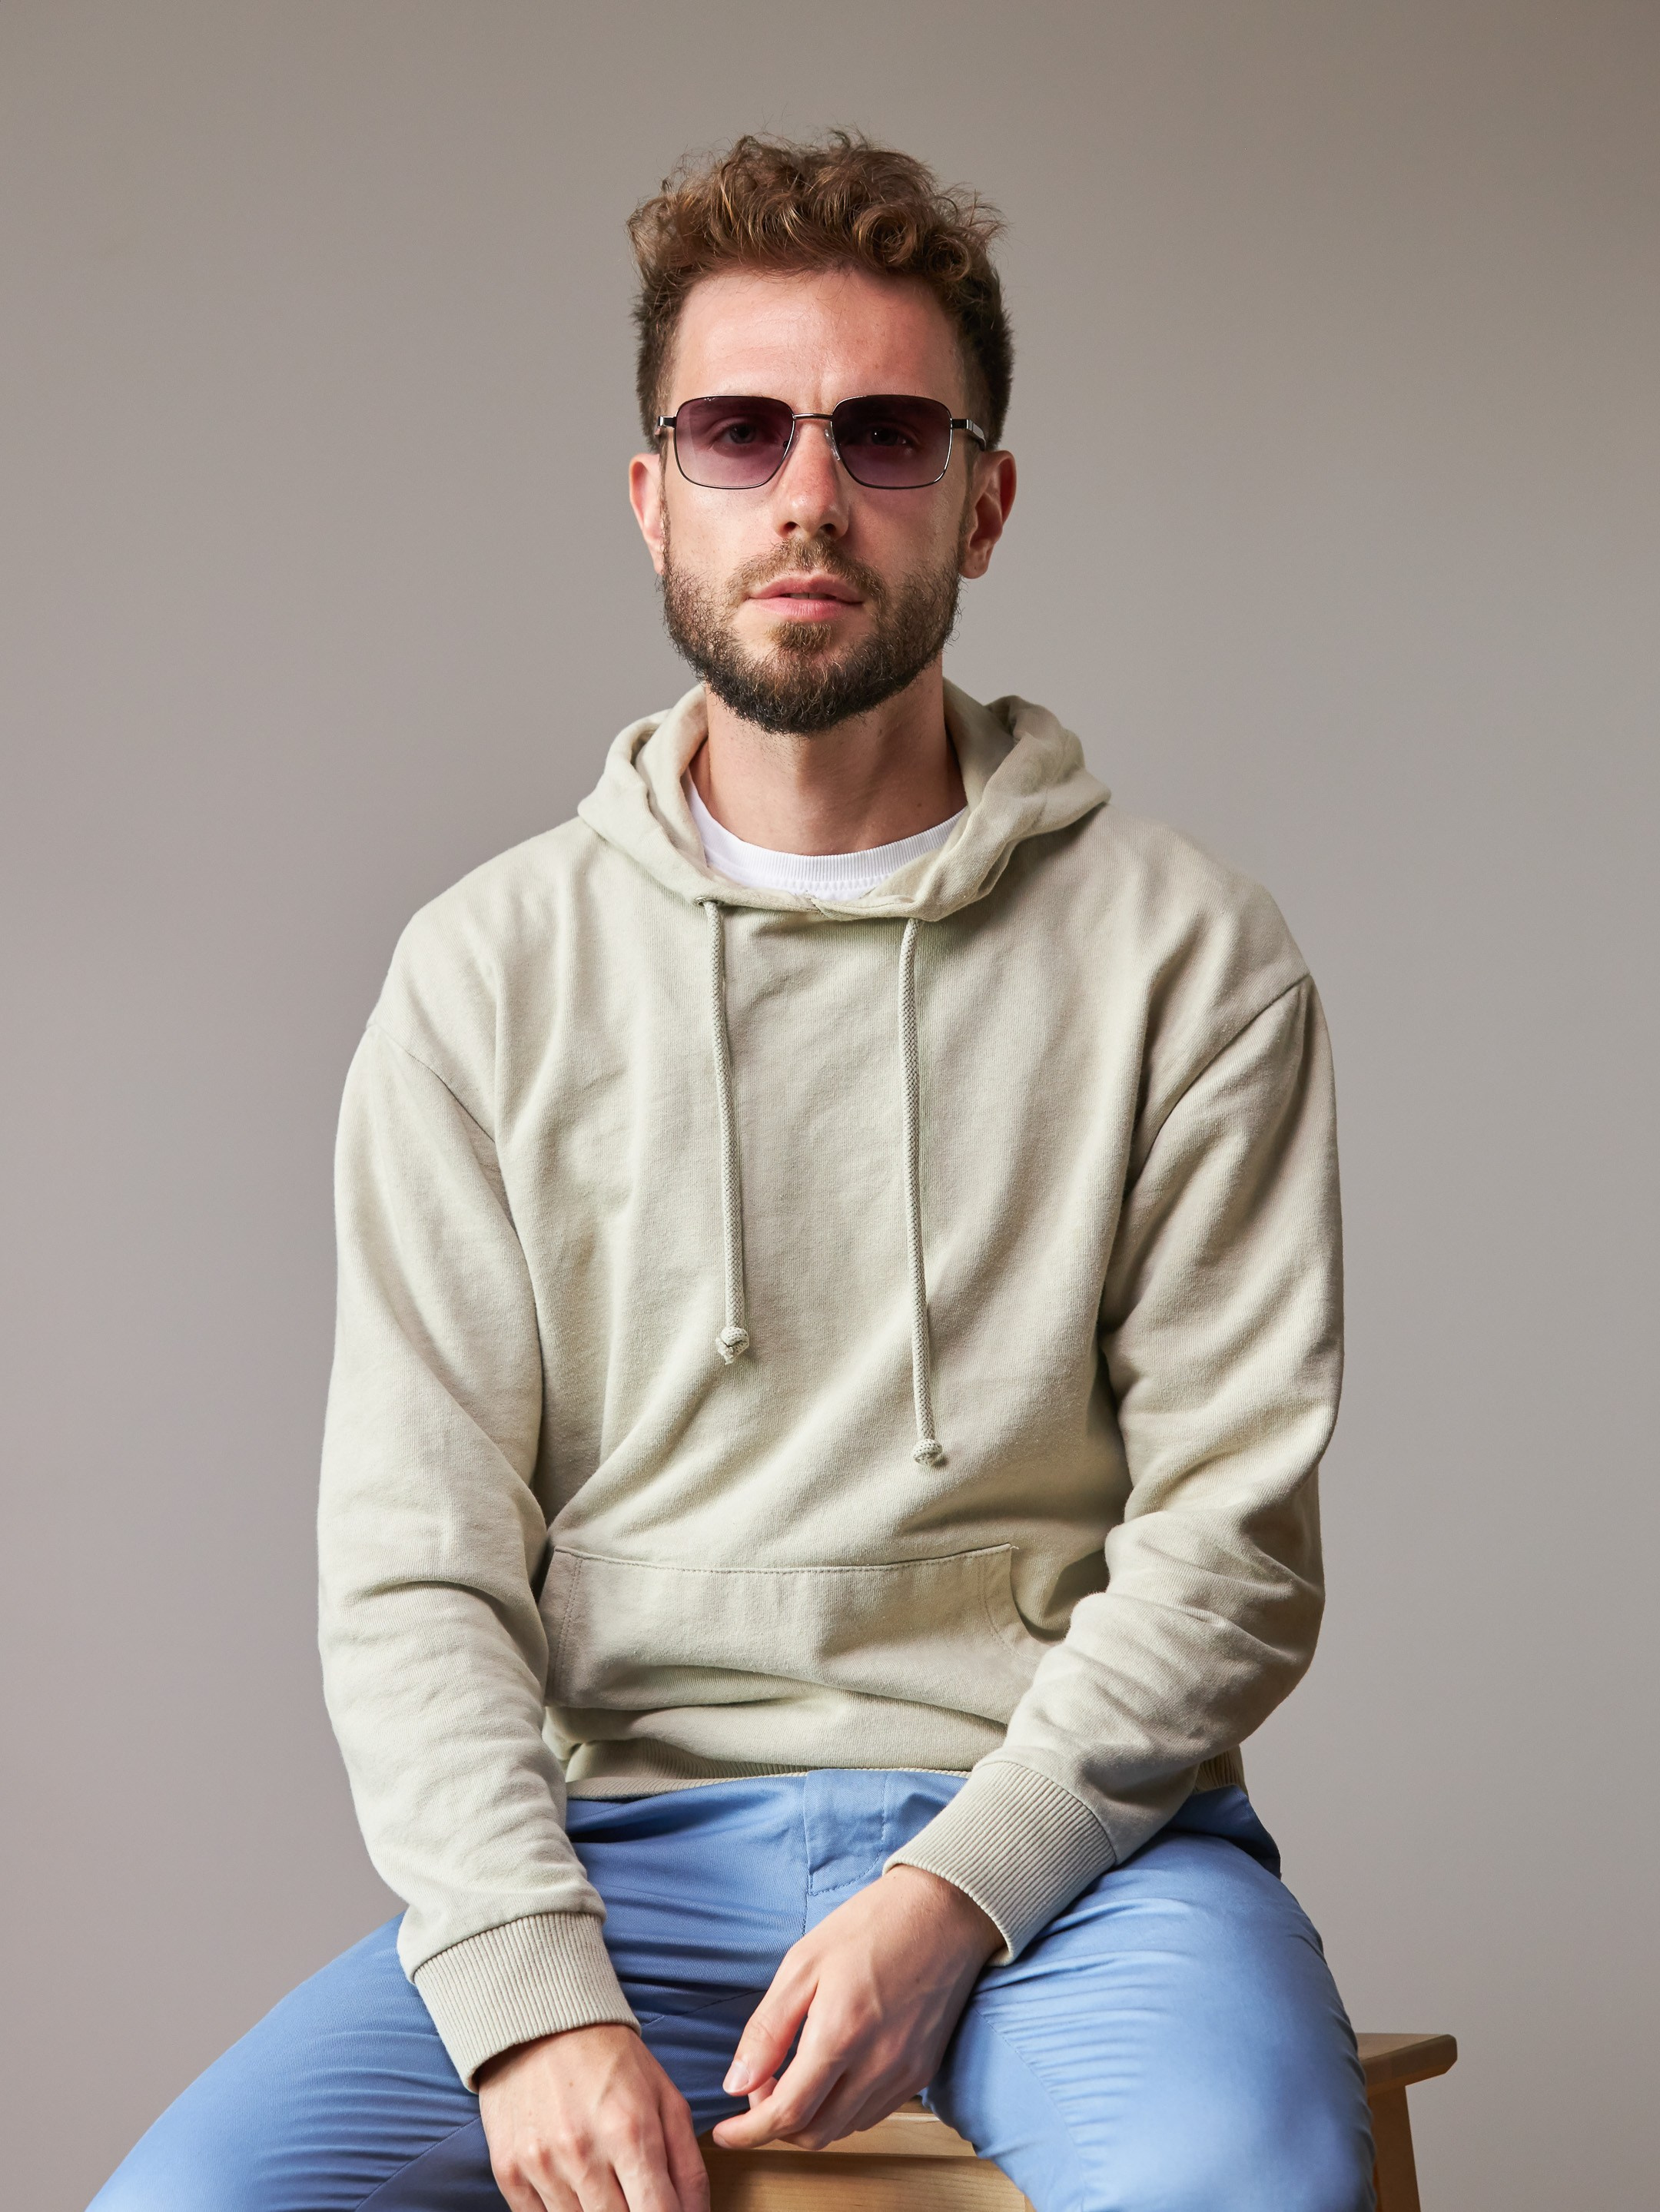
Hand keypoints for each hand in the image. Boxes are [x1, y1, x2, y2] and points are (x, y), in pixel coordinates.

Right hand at [477, 2022, 708, 2211]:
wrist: (540, 2025)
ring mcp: (541, 2165)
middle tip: (634, 2193)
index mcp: (630, 2131)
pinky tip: (572, 2186)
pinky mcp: (508, 2172)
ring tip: (604, 2184)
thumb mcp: (665, 2098)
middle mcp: (583, 2153)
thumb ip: (687, 2165)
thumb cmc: (611, 2061)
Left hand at [709, 1866, 1000, 2152]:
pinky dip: (842, 2109)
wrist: (943, 1910)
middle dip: (776, 2125)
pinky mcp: (922, 2071)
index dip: (749, 2132)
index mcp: (840, 2033)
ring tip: (794, 2077)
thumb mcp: (804, 1963)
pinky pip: (873, 2113)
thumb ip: (768, 2029)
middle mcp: (877, 2064)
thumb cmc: (872, 1925)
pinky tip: (832, 2075)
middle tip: (760, 2088)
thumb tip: (736, 2083)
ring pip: (844, 2129)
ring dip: (810, 2119)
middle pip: (815, 2134)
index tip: (725, 2132)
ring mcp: (904, 2072)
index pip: (787, 2113)